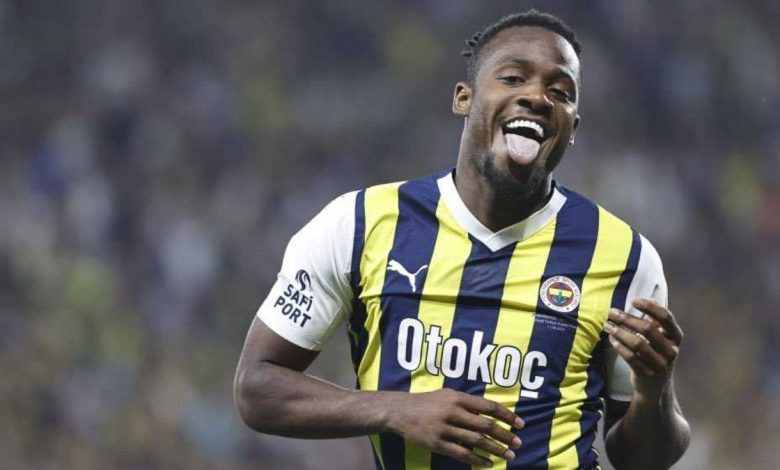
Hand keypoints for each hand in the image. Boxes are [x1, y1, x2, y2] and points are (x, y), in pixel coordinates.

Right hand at [383, 388, 522, 466]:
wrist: (400, 411)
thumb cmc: (427, 402)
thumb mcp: (447, 395)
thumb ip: (467, 403)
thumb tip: (489, 413)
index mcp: (458, 398)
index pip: (489, 406)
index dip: (507, 415)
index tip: (520, 424)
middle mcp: (453, 412)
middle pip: (486, 425)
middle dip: (505, 435)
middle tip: (518, 443)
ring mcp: (445, 429)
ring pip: (476, 441)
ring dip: (495, 449)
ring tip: (509, 456)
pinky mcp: (437, 444)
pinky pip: (462, 454)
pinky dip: (477, 460)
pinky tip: (488, 463)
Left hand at [604, 298, 682, 397]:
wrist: (655, 388)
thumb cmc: (656, 357)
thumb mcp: (661, 340)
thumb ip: (657, 321)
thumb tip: (653, 298)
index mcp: (676, 338)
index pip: (666, 317)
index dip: (650, 307)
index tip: (634, 300)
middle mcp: (671, 350)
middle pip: (647, 329)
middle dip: (626, 318)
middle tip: (611, 312)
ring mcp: (660, 364)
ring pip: (637, 343)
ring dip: (619, 331)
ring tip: (607, 325)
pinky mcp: (648, 374)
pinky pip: (631, 357)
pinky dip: (619, 347)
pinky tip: (611, 339)